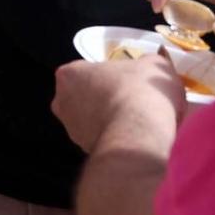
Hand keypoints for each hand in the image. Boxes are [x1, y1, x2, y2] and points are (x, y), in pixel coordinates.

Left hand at [52, 52, 183, 155]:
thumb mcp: (154, 65)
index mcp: (69, 74)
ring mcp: (71, 130)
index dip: (112, 76)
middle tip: (136, 101)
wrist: (140, 135)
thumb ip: (147, 63)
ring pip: (95, 121)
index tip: (130, 82)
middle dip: (109, 99)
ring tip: (142, 122)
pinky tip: (139, 138)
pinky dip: (119, 139)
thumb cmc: (140, 91)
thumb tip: (150, 66)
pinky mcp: (86, 151)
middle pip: (88, 97)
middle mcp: (61, 102)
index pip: (89, 71)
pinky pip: (106, 140)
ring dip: (114, 121)